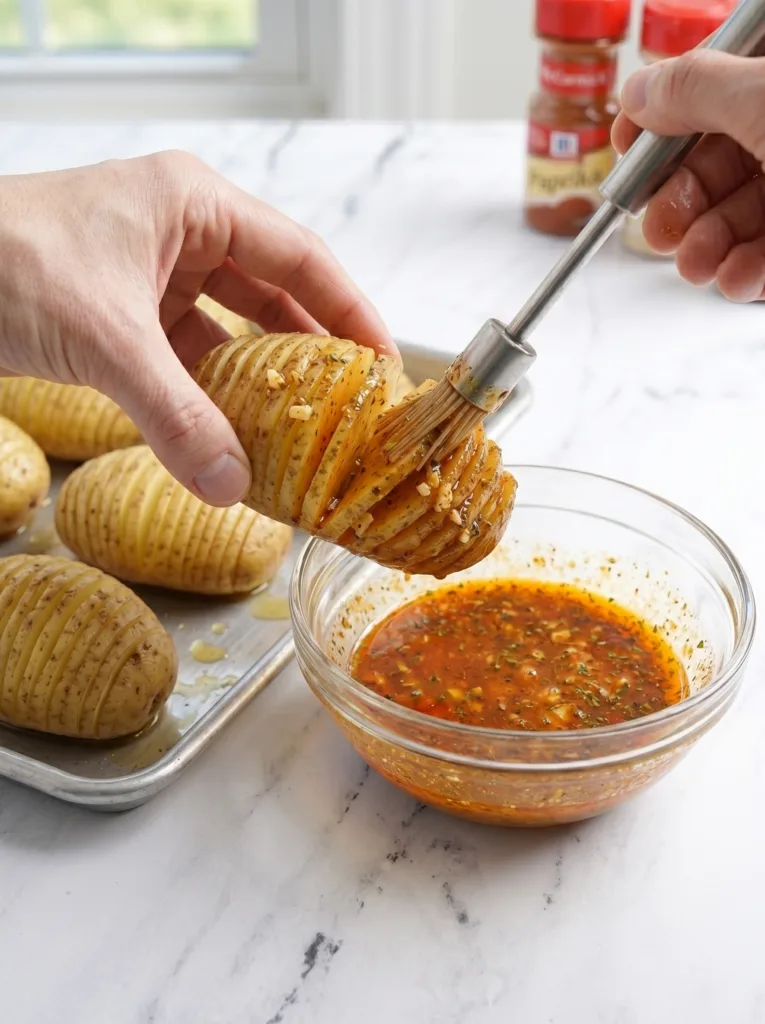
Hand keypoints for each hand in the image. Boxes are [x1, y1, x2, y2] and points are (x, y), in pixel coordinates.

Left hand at [0, 151, 395, 504]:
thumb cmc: (4, 262)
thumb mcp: (105, 339)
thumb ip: (174, 415)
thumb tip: (233, 488)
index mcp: (194, 204)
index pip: (300, 258)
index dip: (351, 310)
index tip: (386, 364)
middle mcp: (182, 233)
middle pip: (274, 295)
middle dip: (314, 352)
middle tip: (355, 408)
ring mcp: (153, 275)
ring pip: (232, 330)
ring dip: (263, 380)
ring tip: (308, 432)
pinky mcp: (126, 315)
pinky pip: (189, 357)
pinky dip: (213, 395)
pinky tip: (237, 434)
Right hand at [613, 50, 764, 301]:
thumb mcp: (763, 97)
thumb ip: (697, 89)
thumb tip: (640, 92)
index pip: (709, 82)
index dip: (661, 118)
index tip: (625, 146)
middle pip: (720, 155)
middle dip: (680, 201)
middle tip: (658, 229)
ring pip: (743, 208)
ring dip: (708, 244)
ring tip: (696, 266)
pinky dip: (748, 269)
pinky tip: (735, 279)